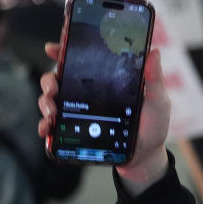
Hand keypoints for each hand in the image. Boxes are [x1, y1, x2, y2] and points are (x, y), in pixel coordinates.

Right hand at [37, 43, 171, 194]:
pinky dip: (45, 125)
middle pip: (59, 78)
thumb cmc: (153, 125)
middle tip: (53, 87)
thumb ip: (155, 79)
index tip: (54, 48)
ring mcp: (80, 110)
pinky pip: (53, 124)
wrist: (146, 155)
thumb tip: (155, 52)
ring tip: (52, 111)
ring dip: (45, 102)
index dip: (65, 50)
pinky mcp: (76, 128)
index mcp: (106, 80)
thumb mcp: (157, 100)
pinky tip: (47, 127)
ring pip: (52, 99)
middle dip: (49, 80)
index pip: (82, 59)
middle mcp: (89, 92)